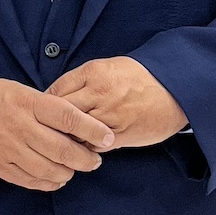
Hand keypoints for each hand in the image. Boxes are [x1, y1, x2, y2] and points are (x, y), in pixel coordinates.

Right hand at [0, 79, 113, 190]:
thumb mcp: (18, 90)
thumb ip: (45, 106)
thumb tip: (76, 123)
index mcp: (27, 102)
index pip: (68, 117)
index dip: (93, 129)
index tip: (108, 137)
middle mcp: (20, 127)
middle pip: (64, 149)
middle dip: (86, 158)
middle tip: (95, 159)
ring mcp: (9, 149)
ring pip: (50, 170)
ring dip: (69, 172)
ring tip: (75, 168)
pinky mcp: (0, 167)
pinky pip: (32, 181)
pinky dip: (49, 182)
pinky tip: (56, 178)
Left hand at [47, 56, 187, 148]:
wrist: (175, 89)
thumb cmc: (138, 78)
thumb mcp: (107, 68)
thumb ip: (81, 81)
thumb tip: (54, 96)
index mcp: (94, 72)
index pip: (56, 90)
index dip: (45, 105)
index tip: (40, 112)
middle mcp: (99, 93)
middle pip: (62, 112)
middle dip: (51, 123)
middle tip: (45, 130)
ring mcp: (110, 115)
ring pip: (75, 131)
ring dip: (68, 138)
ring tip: (62, 140)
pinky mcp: (121, 134)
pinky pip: (93, 145)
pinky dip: (86, 147)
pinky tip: (85, 145)